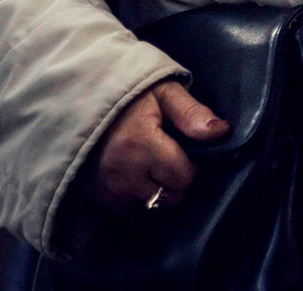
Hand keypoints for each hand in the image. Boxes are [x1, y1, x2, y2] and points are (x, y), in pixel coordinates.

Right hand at [85, 79, 228, 211]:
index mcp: (140, 144)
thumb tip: (221, 131)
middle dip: (174, 180)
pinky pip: (126, 210)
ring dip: (154, 190)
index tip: (181, 148)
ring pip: (148, 207)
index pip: (182, 177)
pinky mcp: (94, 199)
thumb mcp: (163, 92)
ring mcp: (106, 189)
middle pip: (168, 198)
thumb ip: (191, 113)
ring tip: (146, 162)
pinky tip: (130, 173)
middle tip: (165, 155)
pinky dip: (133, 196)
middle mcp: (121, 173)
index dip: (190, 164)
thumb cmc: (128, 94)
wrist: (81, 99)